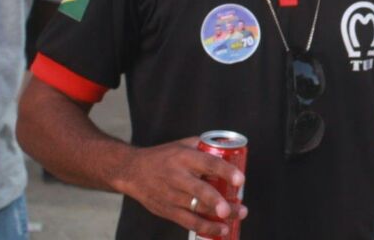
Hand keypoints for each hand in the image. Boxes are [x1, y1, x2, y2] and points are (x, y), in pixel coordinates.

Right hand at [116, 137, 247, 236]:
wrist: (132, 171)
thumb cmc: (163, 157)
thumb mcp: (182, 144)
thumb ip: (205, 147)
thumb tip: (230, 152)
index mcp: (184, 157)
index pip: (208, 163)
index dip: (225, 172)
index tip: (240, 180)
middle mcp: (177, 177)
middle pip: (201, 191)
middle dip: (219, 201)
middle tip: (238, 207)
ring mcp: (171, 196)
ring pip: (196, 209)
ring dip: (218, 216)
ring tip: (237, 216)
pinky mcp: (167, 211)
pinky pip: (188, 222)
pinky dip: (206, 227)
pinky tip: (222, 230)